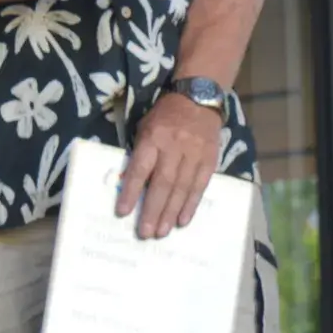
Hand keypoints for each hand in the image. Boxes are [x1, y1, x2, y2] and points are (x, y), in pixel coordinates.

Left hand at [115, 92, 223, 239]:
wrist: (198, 99)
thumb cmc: (165, 116)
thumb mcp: (145, 127)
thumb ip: (141, 153)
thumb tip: (133, 185)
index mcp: (153, 138)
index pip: (140, 168)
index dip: (132, 192)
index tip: (123, 212)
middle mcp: (173, 147)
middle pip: (162, 183)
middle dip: (153, 210)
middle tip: (146, 233)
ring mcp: (194, 154)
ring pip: (181, 188)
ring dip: (171, 212)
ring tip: (162, 231)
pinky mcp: (209, 160)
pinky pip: (199, 186)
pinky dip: (191, 204)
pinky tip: (183, 220)